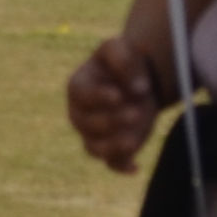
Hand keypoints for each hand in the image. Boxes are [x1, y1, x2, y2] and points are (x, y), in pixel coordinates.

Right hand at [68, 31, 168, 172]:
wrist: (138, 82)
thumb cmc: (124, 63)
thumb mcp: (120, 48)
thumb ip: (123, 59)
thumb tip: (136, 89)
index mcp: (78, 86)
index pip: (81, 96)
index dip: (98, 97)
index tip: (118, 95)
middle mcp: (80, 113)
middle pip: (87, 124)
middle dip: (111, 121)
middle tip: (136, 112)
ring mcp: (93, 134)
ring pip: (95, 148)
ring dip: (113, 146)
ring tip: (133, 140)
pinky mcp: (111, 148)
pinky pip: (111, 163)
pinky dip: (122, 167)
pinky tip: (135, 167)